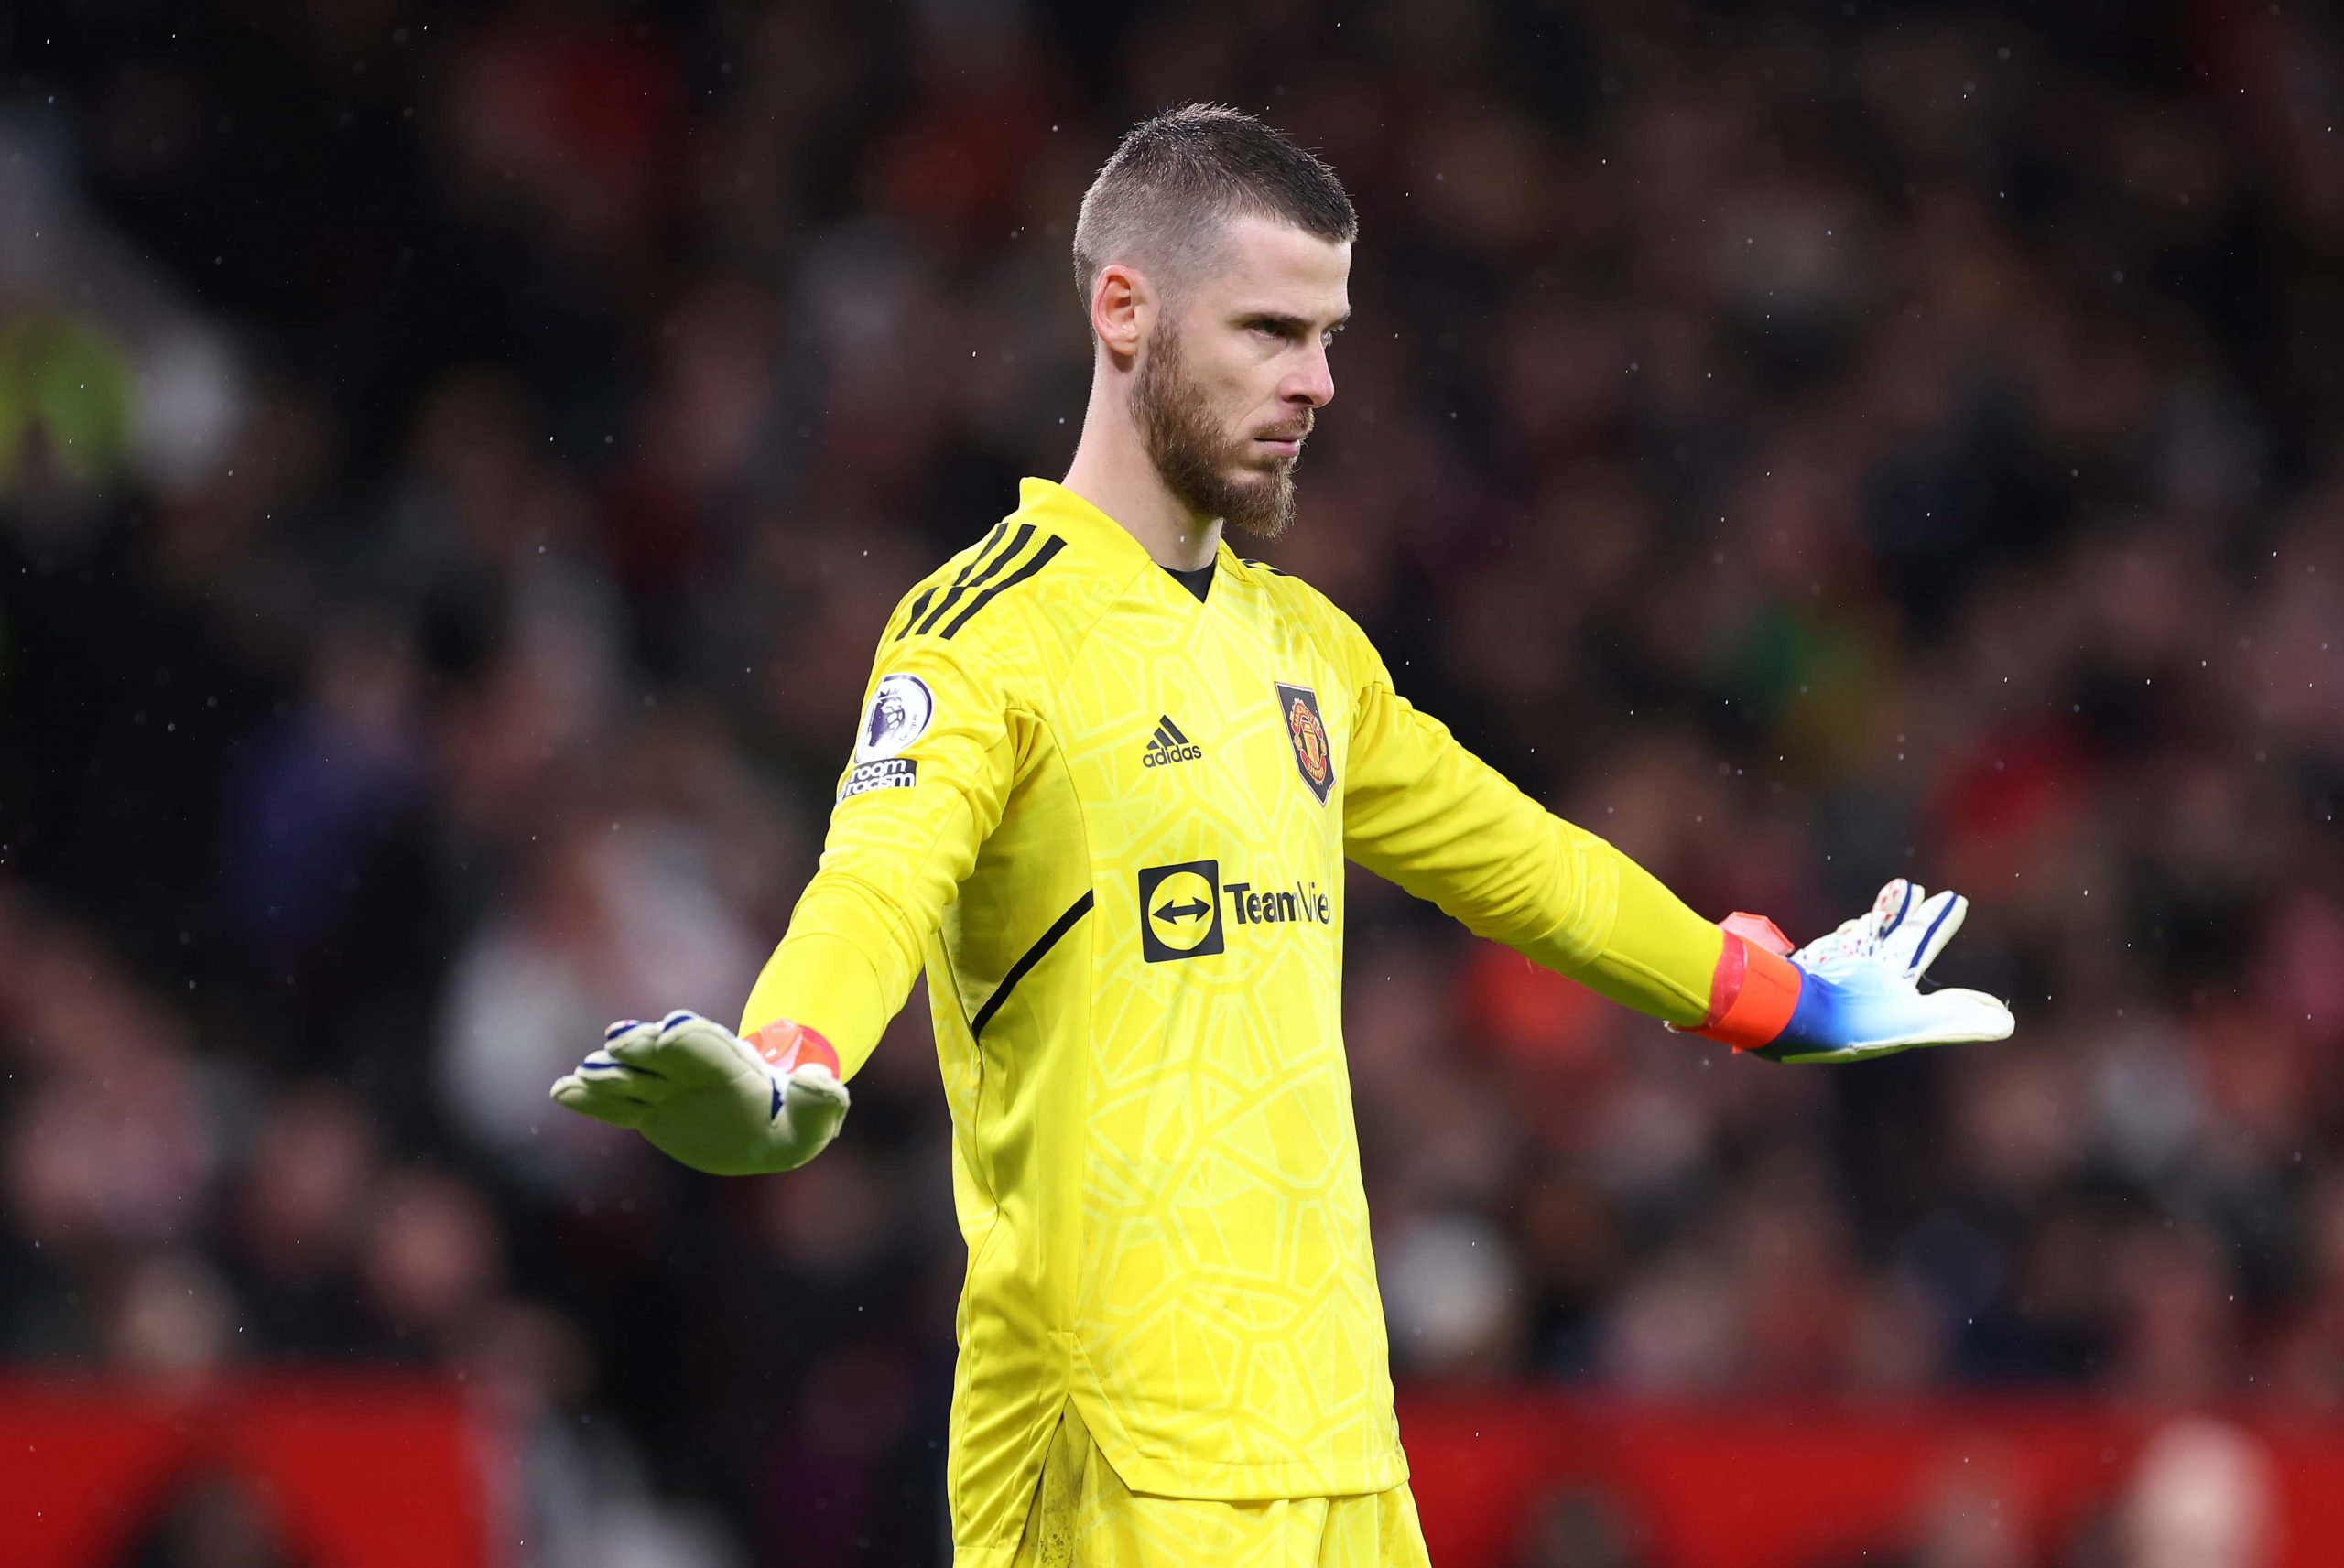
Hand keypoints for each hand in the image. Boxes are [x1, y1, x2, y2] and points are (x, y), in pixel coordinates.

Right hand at [549, 1010, 849, 1174]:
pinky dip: (591, 1099)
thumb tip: (820, 1081)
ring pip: (632, 1076)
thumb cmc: (796, 1120)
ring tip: (580, 1078)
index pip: (709, 1047)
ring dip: (608, 1074)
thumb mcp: (818, 1112)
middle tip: (618, 1045)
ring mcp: (666, 1087)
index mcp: (734, 1067)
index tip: (669, 1037)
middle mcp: (693, 1069)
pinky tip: (562, 1092)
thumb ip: (822, 1099)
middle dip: (643, 1047)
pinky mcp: (648, 1109)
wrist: (767, 1122)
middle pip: (662, 1053)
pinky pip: (616, 1103)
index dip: (691, 1041)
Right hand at [1750, 879, 2014, 1062]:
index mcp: (1904, 1007)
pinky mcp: (1828, 956)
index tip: (1996, 1009)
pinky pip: (1857, 930)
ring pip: (1883, 932)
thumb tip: (2006, 1023)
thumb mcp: (1913, 1023)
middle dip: (1933, 925)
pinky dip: (1873, 915)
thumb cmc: (1854, 1022)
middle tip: (1955, 899)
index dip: (1970, 1004)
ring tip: (1910, 888)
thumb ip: (1956, 1021)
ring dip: (1899, 910)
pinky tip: (1882, 903)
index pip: (1948, 1003)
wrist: (1791, 1008)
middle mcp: (1881, 989)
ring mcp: (1854, 969)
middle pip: (1915, 948)